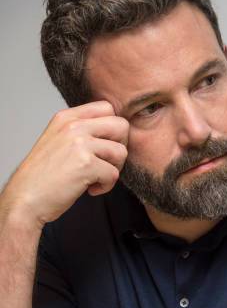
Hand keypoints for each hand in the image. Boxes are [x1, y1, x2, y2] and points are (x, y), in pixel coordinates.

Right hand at [1, 101, 128, 228]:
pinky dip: (106, 186)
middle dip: (120, 147)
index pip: (107, 108)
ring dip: (113, 169)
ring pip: (121, 151)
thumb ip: (80, 131)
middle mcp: (74, 126)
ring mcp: (80, 144)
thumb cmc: (42, 176)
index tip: (103, 148)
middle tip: (106, 163)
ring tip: (96, 178)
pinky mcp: (86, 164)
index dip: (113, 130)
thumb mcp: (57, 141)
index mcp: (67, 118)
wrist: (24, 199)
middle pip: (121, 126)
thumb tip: (111, 134)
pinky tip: (90, 189)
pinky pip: (114, 174)